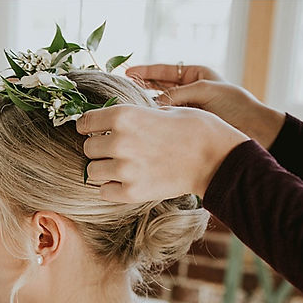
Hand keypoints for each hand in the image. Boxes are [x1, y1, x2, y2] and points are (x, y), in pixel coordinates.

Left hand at [77, 104, 248, 201]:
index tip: (93, 130)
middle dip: (98, 149)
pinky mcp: (132, 192)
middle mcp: (119, 142)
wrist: (217, 159)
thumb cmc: (196, 129)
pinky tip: (125, 181)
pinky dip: (111, 188)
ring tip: (120, 166)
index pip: (85, 122)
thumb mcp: (164, 109)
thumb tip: (116, 119)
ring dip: (102, 169)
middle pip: (87, 148)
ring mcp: (124, 169)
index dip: (88, 126)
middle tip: (114, 150)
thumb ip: (136, 115)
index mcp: (124, 116)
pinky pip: (104, 192)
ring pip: (92, 171)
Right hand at [126, 63, 285, 148]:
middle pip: (159, 89)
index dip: (145, 72)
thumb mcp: (205, 91)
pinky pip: (168, 123)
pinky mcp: (188, 128)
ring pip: (161, 108)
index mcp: (195, 76)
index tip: (128, 73)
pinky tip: (145, 126)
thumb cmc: (236, 105)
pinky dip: (157, 124)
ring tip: (130, 111)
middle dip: (141, 89)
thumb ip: (177, 95)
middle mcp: (189, 93)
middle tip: (123, 92)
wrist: (256, 129)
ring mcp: (188, 111)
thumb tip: (152, 105)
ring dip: (147, 109)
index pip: (164, 72)